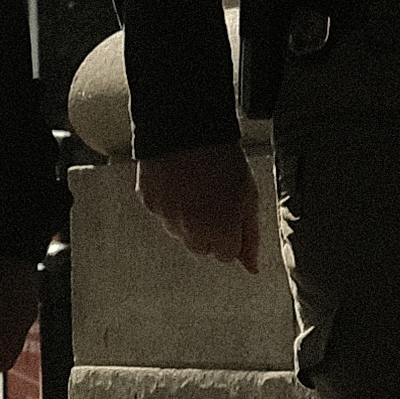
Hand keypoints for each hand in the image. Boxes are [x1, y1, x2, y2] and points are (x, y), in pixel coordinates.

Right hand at [137, 144, 264, 273]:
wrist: (188, 130)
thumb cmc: (224, 161)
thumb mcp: (249, 198)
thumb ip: (250, 237)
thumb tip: (251, 268)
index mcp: (221, 233)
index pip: (225, 255)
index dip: (231, 234)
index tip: (230, 214)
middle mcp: (191, 232)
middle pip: (200, 247)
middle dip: (208, 230)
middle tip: (213, 201)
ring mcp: (167, 218)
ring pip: (179, 231)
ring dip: (187, 218)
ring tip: (194, 187)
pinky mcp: (149, 203)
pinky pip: (161, 213)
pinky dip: (169, 202)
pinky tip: (178, 182)